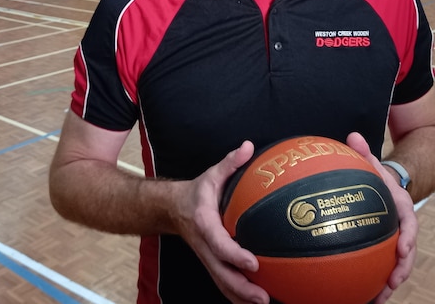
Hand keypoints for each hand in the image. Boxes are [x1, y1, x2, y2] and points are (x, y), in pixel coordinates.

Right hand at [170, 141, 269, 303]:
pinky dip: (238, 296)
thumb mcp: (211, 175)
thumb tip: (248, 146)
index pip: (219, 243)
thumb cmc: (197, 192)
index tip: (253, 263)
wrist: (171, 209)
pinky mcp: (211, 264)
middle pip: (221, 273)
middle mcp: (204, 246)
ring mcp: (206, 258)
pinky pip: (224, 283)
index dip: (234, 255)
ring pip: (222, 283)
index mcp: (204, 224)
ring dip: (241, 297)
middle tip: (263, 297)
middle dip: (242, 288)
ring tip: (264, 303)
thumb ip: (230, 163)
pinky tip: (256, 302)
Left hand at [346, 132, 417, 303]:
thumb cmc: (376, 177)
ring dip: (388, 283)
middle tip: (392, 283)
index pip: (410, 224)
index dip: (409, 238)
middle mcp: (402, 228)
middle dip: (401, 270)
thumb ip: (365, 152)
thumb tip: (353, 136)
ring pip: (395, 266)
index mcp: (403, 209)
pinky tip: (362, 297)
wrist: (385, 188)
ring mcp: (394, 241)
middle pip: (407, 253)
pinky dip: (374, 283)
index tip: (404, 249)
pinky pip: (380, 268)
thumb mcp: (372, 163)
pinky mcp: (384, 250)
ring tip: (377, 299)